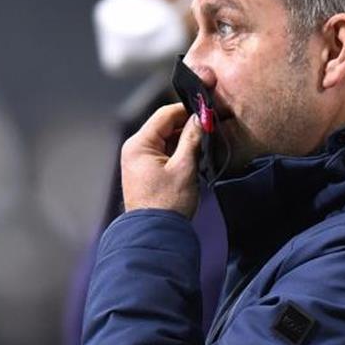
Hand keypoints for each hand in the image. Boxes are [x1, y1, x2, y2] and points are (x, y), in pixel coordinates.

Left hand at [121, 102, 202, 218]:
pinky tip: (194, 158)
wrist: (156, 234)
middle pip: (165, 126)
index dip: (187, 110)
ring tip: (204, 146)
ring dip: (185, 141)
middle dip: (187, 127)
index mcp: (139, 144)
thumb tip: (200, 118)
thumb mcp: (185, 167)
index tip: (206, 111)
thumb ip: (192, 138)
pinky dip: (179, 152)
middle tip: (209, 129)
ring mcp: (139, 161)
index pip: (164, 115)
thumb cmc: (167, 204)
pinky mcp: (145, 171)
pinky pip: (164, 153)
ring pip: (166, 140)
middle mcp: (135, 149)